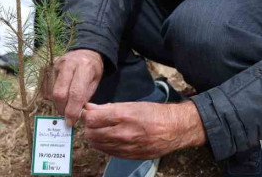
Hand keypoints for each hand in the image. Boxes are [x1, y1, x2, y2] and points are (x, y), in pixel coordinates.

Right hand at [43, 49, 102, 125]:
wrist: (86, 52)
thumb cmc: (92, 70)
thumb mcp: (95, 83)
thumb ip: (84, 97)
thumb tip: (74, 115)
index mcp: (83, 67)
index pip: (76, 93)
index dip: (72, 110)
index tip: (71, 122)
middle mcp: (67, 64)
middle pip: (59, 93)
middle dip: (62, 109)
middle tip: (66, 117)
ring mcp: (55, 64)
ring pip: (51, 91)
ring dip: (56, 104)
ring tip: (64, 108)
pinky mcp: (48, 67)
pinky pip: (45, 87)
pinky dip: (51, 97)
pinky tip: (58, 99)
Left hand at [83, 101, 206, 159]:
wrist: (174, 129)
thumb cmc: (154, 113)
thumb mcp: (131, 105)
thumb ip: (108, 108)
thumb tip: (89, 108)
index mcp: (123, 116)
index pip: (91, 119)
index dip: (86, 115)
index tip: (88, 112)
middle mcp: (123, 133)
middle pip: (91, 133)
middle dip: (89, 127)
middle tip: (94, 121)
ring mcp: (126, 147)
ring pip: (97, 145)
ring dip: (95, 137)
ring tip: (101, 130)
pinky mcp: (129, 156)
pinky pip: (107, 152)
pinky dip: (104, 145)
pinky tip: (109, 138)